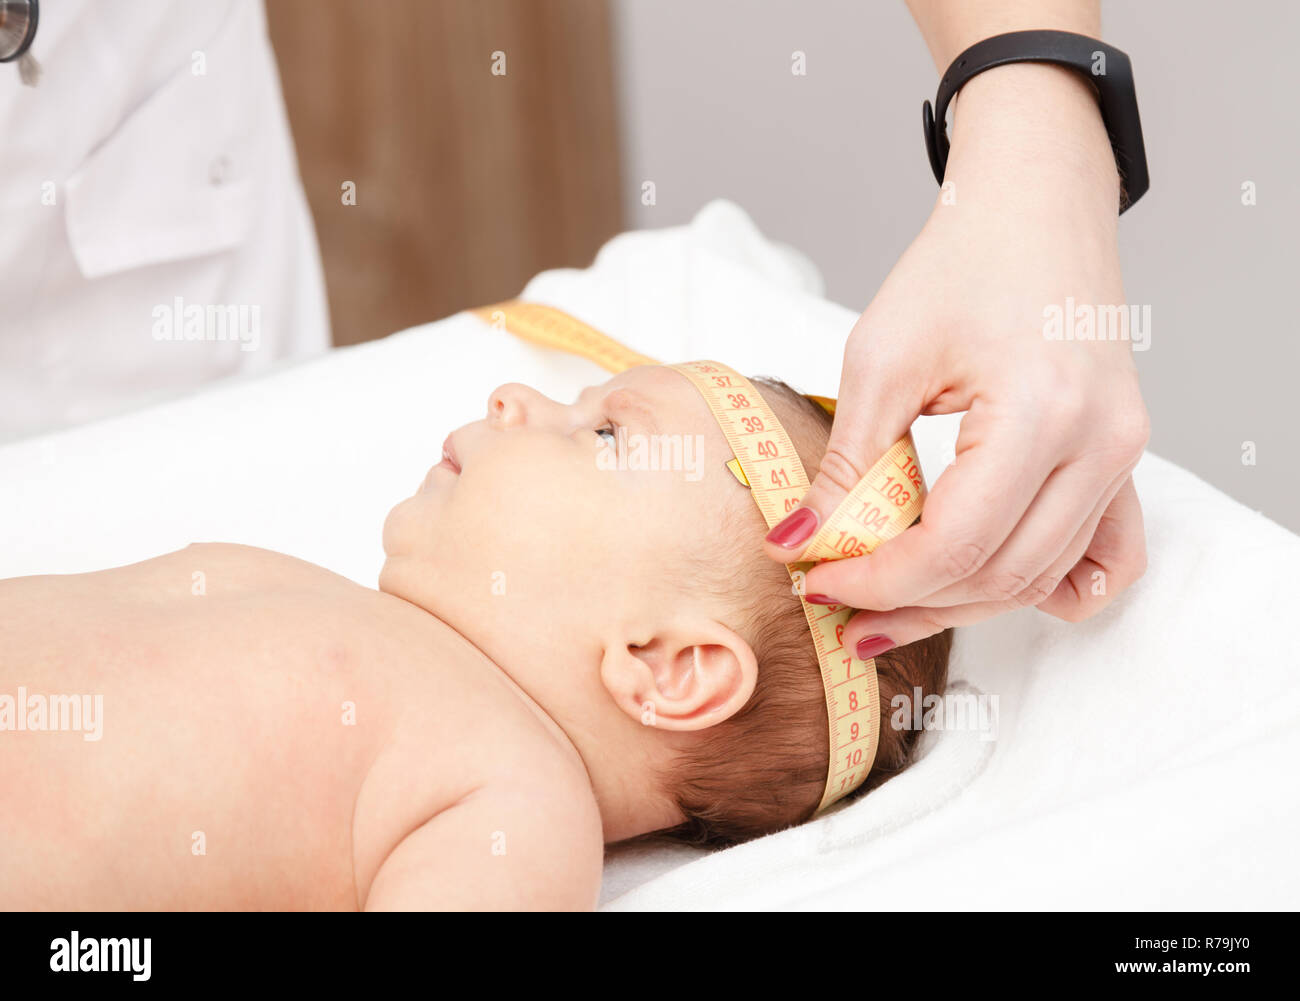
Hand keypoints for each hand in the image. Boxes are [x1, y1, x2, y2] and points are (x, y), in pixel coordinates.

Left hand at [764, 64, 1150, 657]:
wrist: (1034, 207)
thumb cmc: (960, 264)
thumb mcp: (881, 359)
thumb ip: (846, 464)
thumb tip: (796, 541)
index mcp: (1042, 413)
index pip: (954, 546)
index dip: (876, 580)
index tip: (815, 580)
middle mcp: (1100, 446)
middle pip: (1000, 577)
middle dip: (910, 605)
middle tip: (840, 610)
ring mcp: (1122, 455)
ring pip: (1041, 579)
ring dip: (959, 606)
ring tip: (886, 614)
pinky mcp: (1121, 458)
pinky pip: (1103, 558)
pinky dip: (1047, 588)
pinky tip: (985, 590)